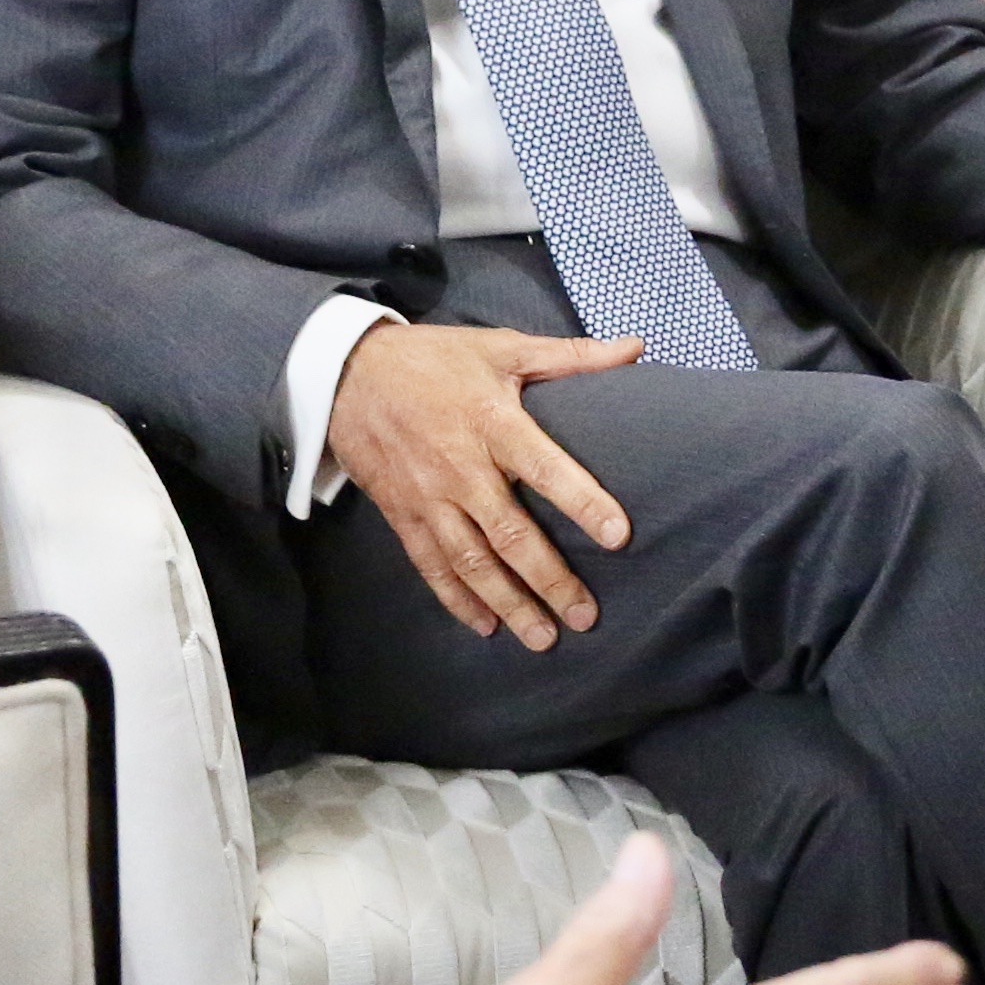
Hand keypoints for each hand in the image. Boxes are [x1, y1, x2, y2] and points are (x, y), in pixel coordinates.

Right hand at [330, 318, 646, 648]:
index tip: (618, 536)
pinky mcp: (403, 515)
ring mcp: (428, 497)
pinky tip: (484, 627)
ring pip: (471, 561)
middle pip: (510, 533)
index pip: (544, 467)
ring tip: (543, 638)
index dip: (582, 501)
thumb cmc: (435, 360)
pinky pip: (431, 565)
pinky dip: (457, 600)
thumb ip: (570, 356)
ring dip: (508, 603)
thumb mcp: (501, 346)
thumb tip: (635, 349)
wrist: (349, 374)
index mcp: (491, 421)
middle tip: (585, 617)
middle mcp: (460, 467)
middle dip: (549, 579)